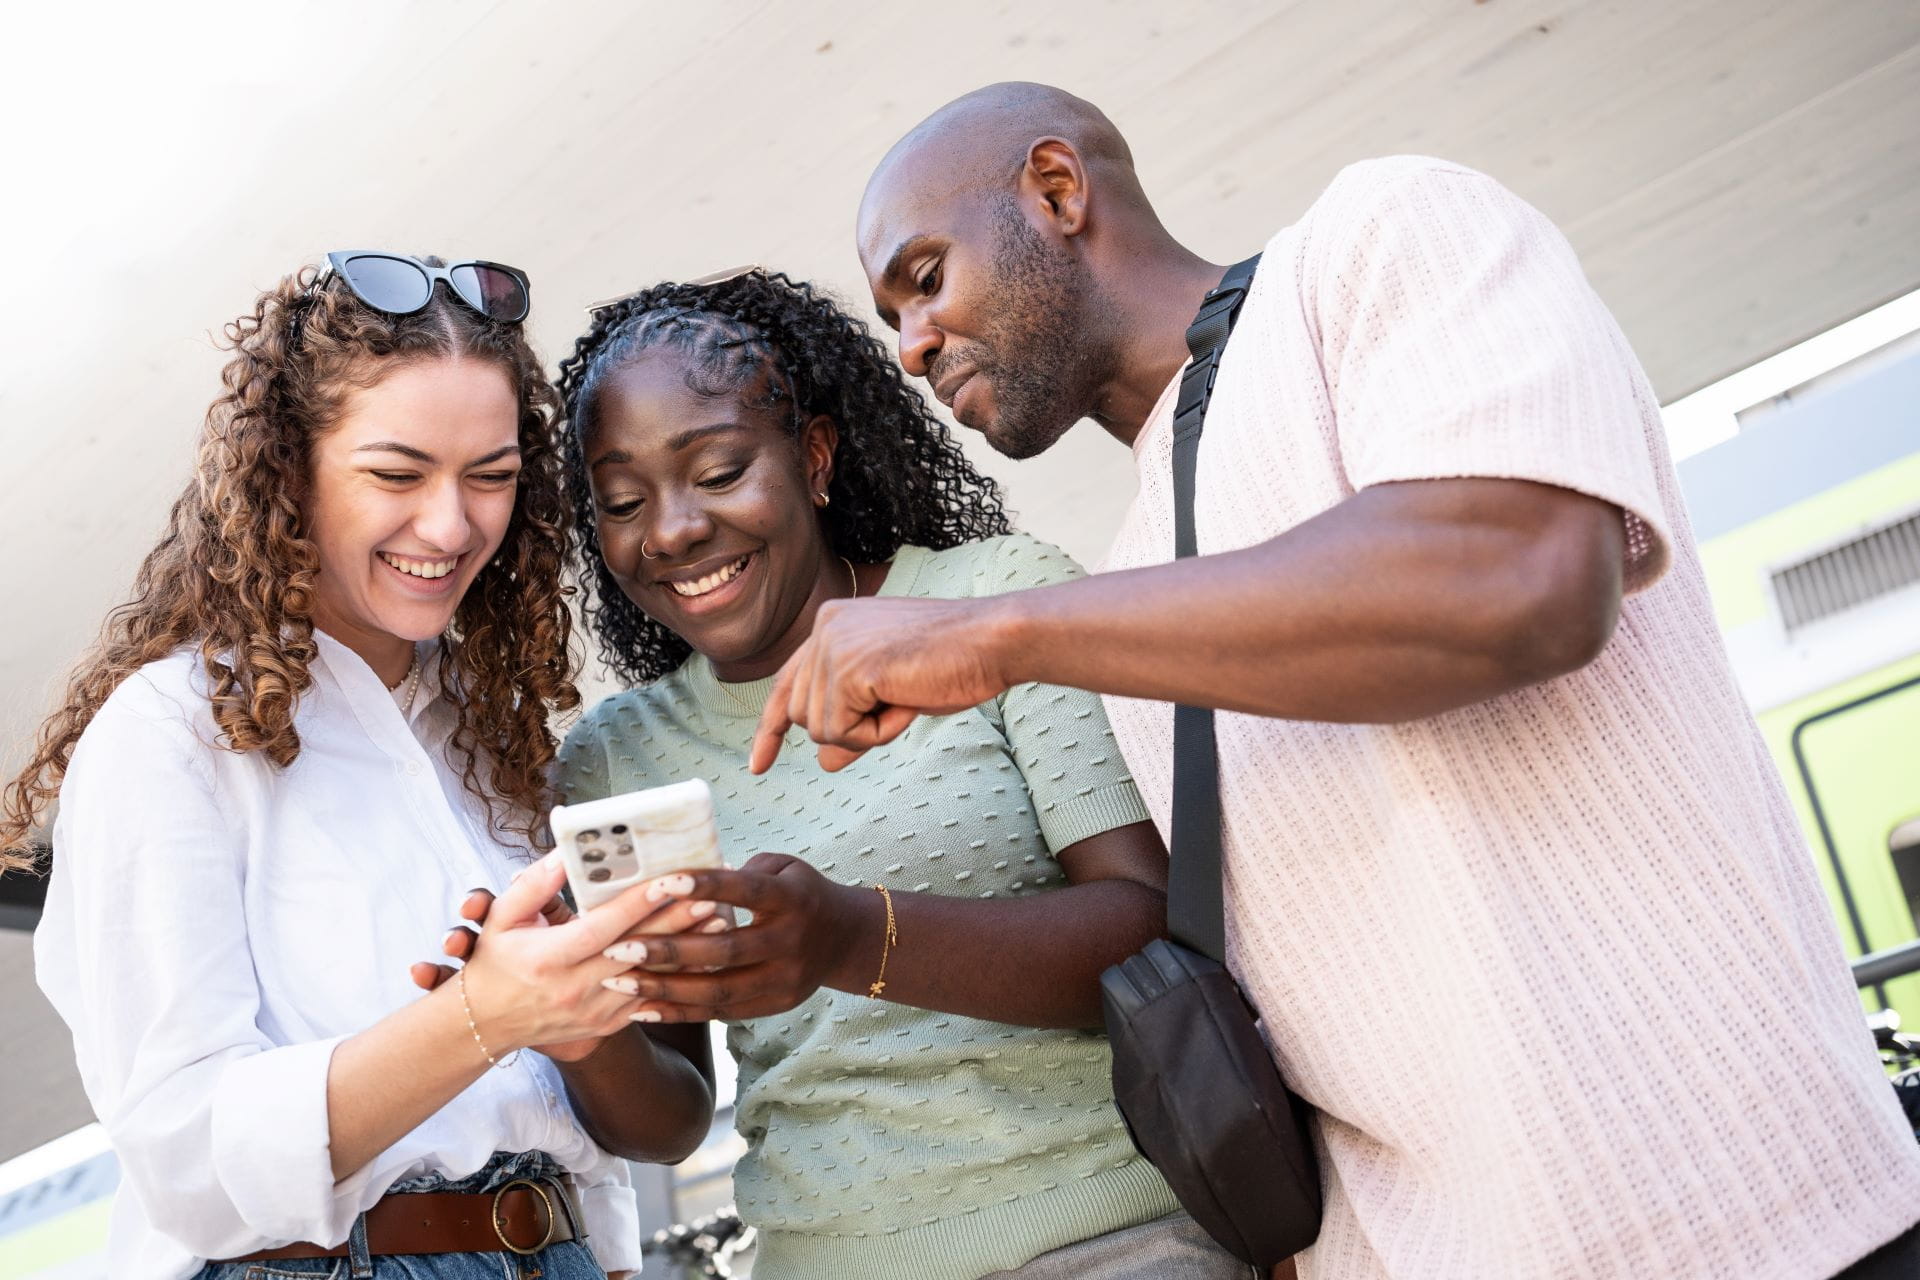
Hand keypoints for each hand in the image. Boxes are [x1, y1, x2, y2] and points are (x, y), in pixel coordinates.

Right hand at [412, 870, 723, 1061]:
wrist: (484, 1025)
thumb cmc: (494, 963)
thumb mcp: (501, 919)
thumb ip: (534, 885)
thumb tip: (564, 852)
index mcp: (549, 959)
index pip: (604, 927)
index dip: (639, 903)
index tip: (670, 879)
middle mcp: (575, 989)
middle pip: (638, 951)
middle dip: (678, 921)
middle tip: (714, 893)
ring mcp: (594, 1012)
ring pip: (651, 978)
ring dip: (688, 948)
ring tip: (720, 919)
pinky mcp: (607, 1026)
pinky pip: (649, 1000)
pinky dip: (677, 977)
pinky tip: (703, 954)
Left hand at [590, 853, 862, 1022]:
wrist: (844, 938)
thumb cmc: (798, 892)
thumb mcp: (782, 868)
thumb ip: (738, 872)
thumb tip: (682, 877)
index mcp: (792, 899)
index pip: (747, 892)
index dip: (706, 886)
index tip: (661, 883)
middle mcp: (790, 942)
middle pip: (726, 950)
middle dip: (668, 950)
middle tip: (618, 948)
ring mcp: (784, 980)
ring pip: (718, 990)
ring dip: (664, 988)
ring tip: (617, 982)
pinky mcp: (775, 1006)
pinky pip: (721, 1014)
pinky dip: (679, 1012)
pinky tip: (641, 1009)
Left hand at [749, 595, 1015, 773]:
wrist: (993, 641)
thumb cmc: (953, 665)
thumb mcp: (892, 699)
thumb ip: (854, 721)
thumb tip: (824, 761)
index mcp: (833, 623)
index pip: (788, 683)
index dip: (771, 728)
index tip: (757, 765)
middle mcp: (825, 627)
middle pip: (803, 715)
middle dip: (850, 729)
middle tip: (900, 704)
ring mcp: (833, 644)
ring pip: (819, 729)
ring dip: (866, 732)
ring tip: (906, 697)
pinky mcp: (847, 667)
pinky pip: (842, 732)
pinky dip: (877, 733)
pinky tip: (906, 701)